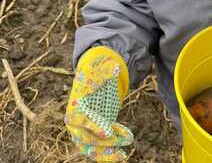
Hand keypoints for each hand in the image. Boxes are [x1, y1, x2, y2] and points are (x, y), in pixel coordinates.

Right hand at [65, 47, 132, 161]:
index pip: (83, 121)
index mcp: (76, 107)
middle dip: (105, 144)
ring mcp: (82, 132)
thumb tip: (115, 66)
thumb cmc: (97, 76)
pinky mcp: (92, 136)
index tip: (109, 133)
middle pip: (87, 139)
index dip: (95, 127)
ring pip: (91, 149)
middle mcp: (75, 123)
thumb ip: (107, 69)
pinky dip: (108, 154)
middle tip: (126, 140)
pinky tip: (123, 154)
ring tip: (123, 156)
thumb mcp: (102, 69)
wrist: (93, 81)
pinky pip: (97, 150)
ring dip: (106, 155)